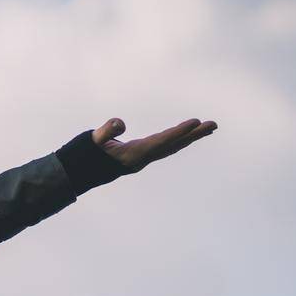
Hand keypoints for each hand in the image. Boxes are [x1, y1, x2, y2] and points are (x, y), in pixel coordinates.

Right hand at [93, 117, 216, 171]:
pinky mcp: (142, 156)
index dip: (179, 132)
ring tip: (209, 128)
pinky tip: (188, 136)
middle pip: (173, 145)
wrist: (82, 172)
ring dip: (190, 138)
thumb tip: (121, 123)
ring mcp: (143, 158)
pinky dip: (179, 140)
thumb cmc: (87, 155)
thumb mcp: (93, 140)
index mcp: (134, 155)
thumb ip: (106, 131)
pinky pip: (166, 147)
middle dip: (193, 135)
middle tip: (214, 125)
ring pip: (172, 147)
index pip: (161, 141)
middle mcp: (142, 158)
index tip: (196, 122)